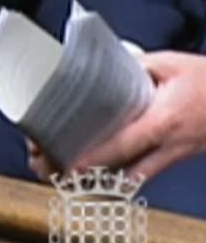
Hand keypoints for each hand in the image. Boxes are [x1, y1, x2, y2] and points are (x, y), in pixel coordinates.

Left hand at [57, 52, 205, 182]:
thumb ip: (136, 66)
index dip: (96, 159)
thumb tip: (105, 65)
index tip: (72, 167)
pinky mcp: (180, 155)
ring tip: (76, 175)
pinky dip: (128, 172)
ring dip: (109, 179)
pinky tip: (107, 169)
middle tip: (61, 173)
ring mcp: (177, 154)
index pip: (124, 145)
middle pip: (126, 171)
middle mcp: (171, 144)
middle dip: (93, 176)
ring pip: (139, 176)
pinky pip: (151, 169)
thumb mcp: (170, 63)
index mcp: (164, 120)